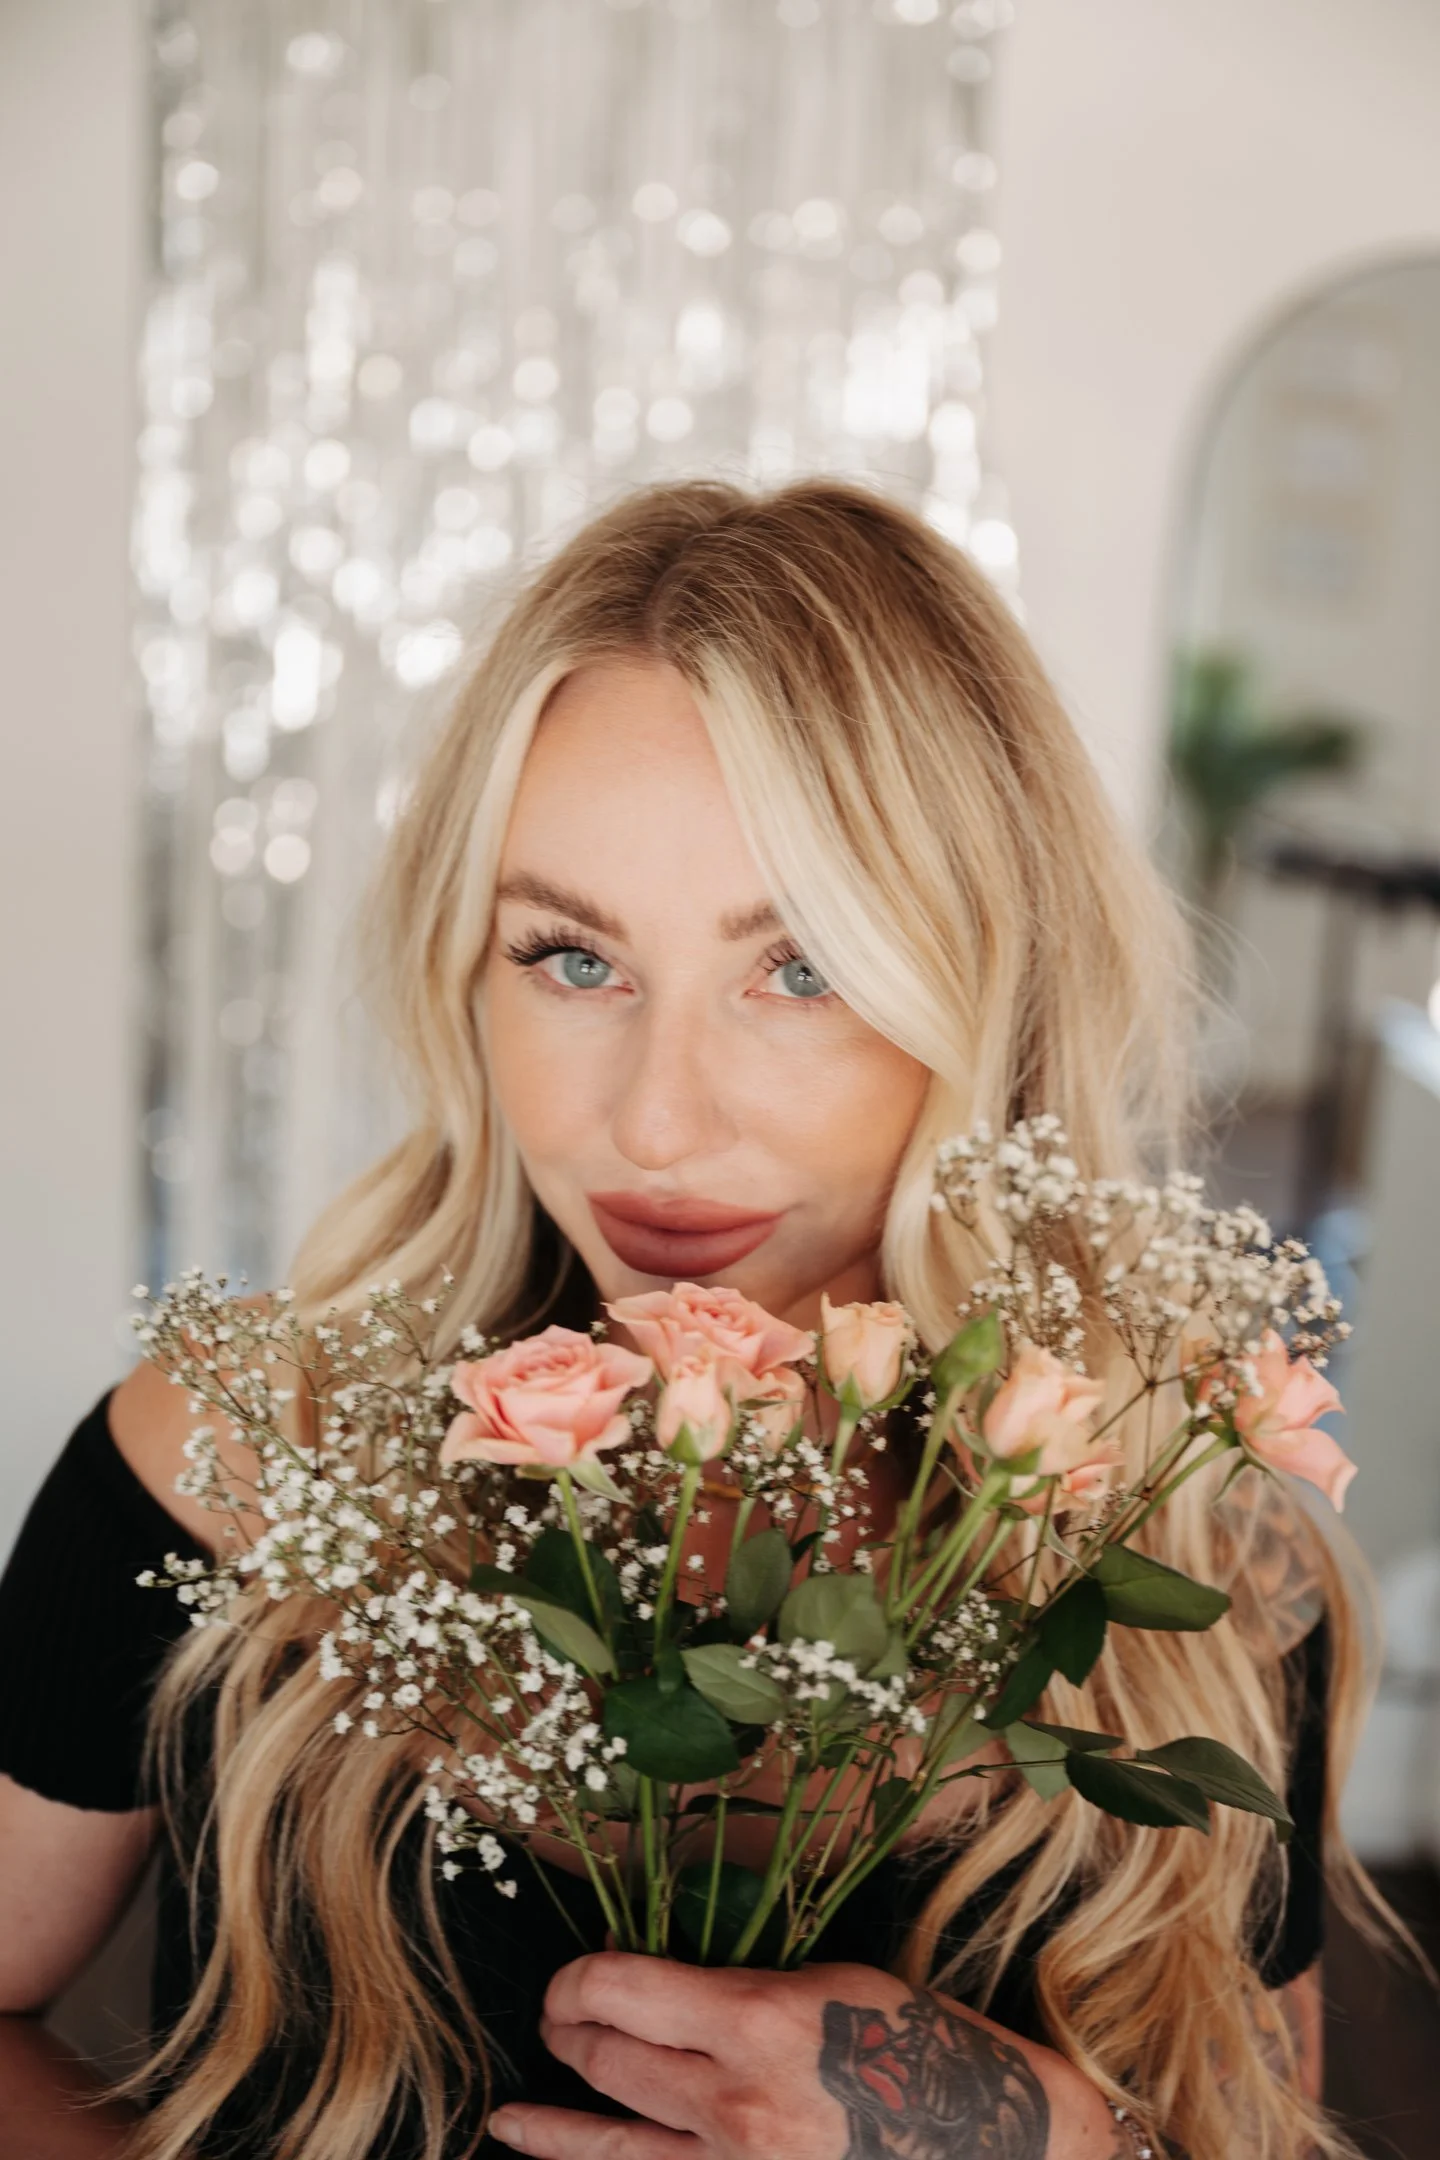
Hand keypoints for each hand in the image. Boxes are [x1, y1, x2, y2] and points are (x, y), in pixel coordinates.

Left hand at [486, 1954, 1118, 2157]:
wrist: (1004, 2145)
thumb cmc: (926, 2046)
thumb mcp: (833, 1983)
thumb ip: (743, 1989)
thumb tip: (667, 1990)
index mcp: (758, 2022)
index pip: (621, 1991)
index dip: (578, 1980)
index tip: (569, 1977)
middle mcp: (735, 2106)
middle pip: (611, 2066)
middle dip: (571, 2036)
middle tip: (558, 2024)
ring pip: (615, 2152)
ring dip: (555, 2131)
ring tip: (510, 2122)